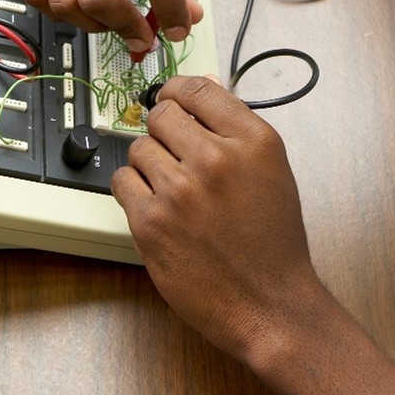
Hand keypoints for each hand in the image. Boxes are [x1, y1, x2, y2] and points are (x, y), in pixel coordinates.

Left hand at [112, 76, 317, 360]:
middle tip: (176, 156)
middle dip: (164, 132)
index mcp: (252, 141)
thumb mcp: (272, 170)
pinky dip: (133, 191)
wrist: (270, 305)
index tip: (171, 101)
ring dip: (150, 165)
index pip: (197, 88)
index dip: (177, 92)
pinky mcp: (151, 223)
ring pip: (139, 147)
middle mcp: (216, 159)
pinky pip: (122, 181)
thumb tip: (200, 92)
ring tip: (172, 191)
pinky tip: (155, 206)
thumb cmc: (273, 243)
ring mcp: (180, 191)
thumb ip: (235, 128)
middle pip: (161, 114)